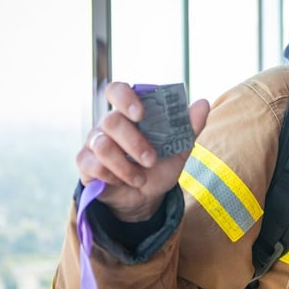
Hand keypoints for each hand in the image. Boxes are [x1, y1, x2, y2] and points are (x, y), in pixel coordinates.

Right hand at [76, 81, 209, 221]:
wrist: (146, 198)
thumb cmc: (159, 167)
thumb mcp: (179, 149)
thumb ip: (189, 126)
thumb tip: (203, 103)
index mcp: (130, 114)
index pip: (116, 90)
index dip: (125, 98)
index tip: (140, 113)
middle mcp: (108, 124)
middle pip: (112, 121)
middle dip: (135, 143)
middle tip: (151, 160)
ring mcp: (94, 143)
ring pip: (102, 145)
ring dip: (126, 166)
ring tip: (140, 178)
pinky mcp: (85, 164)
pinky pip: (92, 165)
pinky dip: (113, 177)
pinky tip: (124, 182)